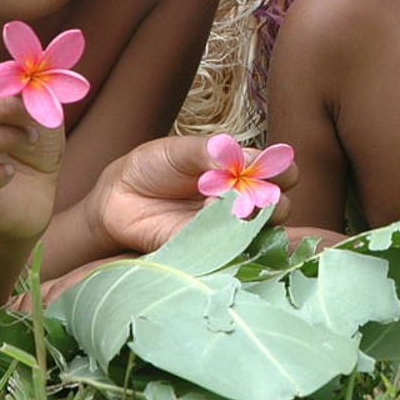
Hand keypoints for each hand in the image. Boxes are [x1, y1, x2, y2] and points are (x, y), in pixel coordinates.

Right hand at [0, 59, 63, 240]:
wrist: (33, 197)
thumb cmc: (30, 145)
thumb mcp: (37, 109)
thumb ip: (26, 87)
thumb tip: (20, 73)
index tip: (25, 90)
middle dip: (0, 108)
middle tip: (33, 120)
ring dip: (2, 138)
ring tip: (27, 142)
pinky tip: (8, 174)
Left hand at [87, 135, 298, 253]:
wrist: (118, 197)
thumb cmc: (152, 167)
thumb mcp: (179, 150)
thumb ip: (207, 151)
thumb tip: (233, 154)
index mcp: (240, 171)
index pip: (278, 171)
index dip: (281, 170)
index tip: (268, 166)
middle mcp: (240, 200)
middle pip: (278, 205)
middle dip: (274, 198)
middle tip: (254, 190)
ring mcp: (225, 227)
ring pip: (258, 229)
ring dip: (252, 217)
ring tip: (232, 205)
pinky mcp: (205, 248)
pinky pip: (227, 247)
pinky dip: (224, 234)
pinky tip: (209, 217)